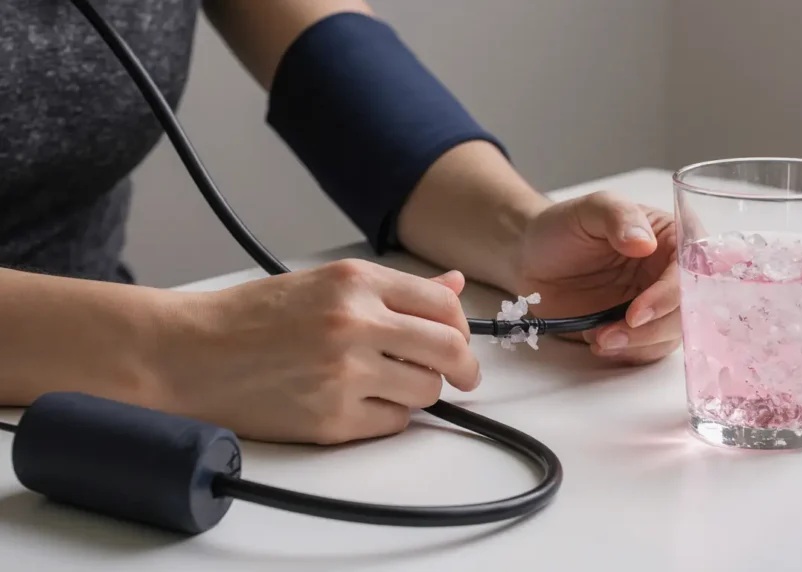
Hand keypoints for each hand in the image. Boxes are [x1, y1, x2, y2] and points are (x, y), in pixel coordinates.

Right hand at [159, 260, 479, 444]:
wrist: (189, 353)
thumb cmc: (250, 318)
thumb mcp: (323, 283)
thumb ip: (393, 288)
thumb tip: (453, 286)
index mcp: (355, 282)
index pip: (443, 305)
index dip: (460, 328)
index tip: (458, 342)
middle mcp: (356, 323)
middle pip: (448, 350)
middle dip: (464, 368)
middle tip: (463, 377)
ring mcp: (345, 373)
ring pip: (426, 391)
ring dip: (419, 393)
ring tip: (387, 385)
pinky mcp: (332, 419)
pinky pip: (393, 424)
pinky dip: (387, 417)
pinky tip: (359, 403)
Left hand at [514, 191, 700, 363]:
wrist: (531, 258)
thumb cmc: (564, 227)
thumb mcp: (590, 209)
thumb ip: (619, 217)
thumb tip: (645, 242)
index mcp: (672, 238)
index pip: (692, 270)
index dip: (672, 295)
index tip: (637, 312)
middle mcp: (671, 273)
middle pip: (688, 310)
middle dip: (654, 328)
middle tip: (613, 333)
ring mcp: (657, 303)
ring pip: (671, 335)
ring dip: (639, 345)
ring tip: (599, 339)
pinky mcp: (639, 328)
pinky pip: (649, 349)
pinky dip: (628, 353)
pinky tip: (599, 343)